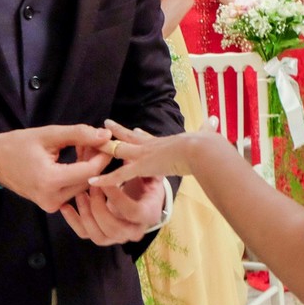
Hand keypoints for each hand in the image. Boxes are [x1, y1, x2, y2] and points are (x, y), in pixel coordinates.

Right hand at [0, 125, 112, 212]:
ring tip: (84, 146)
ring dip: (89, 166)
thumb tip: (106, 136)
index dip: (103, 155)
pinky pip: (74, 189)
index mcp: (50, 181)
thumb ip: (79, 134)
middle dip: (96, 160)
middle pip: (89, 180)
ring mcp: (51, 205)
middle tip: (96, 140)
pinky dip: (79, 174)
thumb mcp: (49, 134)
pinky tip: (76, 157)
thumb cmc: (18, 145)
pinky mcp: (51, 205)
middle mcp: (52, 198)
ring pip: (83, 186)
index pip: (89, 171)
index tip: (109, 141)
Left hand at [59, 176, 164, 245]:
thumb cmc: (144, 182)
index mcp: (149, 215)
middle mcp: (134, 231)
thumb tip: (125, 154)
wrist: (142, 198)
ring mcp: (117, 237)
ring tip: (79, 194)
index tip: (103, 181)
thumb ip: (138, 167)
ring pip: (98, 236)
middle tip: (90, 186)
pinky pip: (85, 234)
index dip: (116, 197)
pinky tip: (66, 206)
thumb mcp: (146, 172)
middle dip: (98, 206)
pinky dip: (73, 221)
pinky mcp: (102, 236)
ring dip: (86, 214)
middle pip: (114, 228)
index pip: (132, 211)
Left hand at [88, 118, 221, 188]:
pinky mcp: (142, 166)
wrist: (201, 150)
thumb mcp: (205, 135)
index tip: (132, 128)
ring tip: (89, 149)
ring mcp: (144, 154)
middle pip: (128, 137)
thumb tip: (214, 120)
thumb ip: (207, 129)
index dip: (138, 132)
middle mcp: (151, 145)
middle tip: (104, 125)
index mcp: (163, 141)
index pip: (146, 135)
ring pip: (118, 151)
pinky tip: (92, 183)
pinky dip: (106, 180)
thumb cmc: (206, 145)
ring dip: (104, 150)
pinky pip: (119, 174)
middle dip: (115, 132)